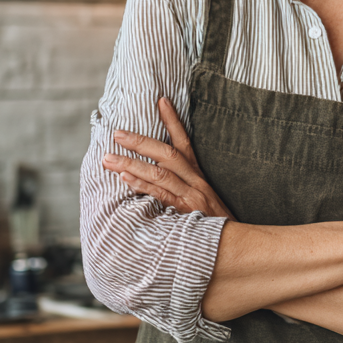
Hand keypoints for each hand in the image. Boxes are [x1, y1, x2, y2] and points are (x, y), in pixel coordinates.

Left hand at [102, 97, 235, 218]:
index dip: (172, 121)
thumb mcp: (202, 198)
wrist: (233, 242)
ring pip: (160, 173)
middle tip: (118, 133)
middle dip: (141, 142)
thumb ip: (181, 186)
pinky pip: (161, 195)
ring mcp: (191, 196)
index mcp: (197, 175)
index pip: (184, 142)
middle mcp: (195, 181)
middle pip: (167, 154)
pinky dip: (142, 185)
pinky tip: (125, 178)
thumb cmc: (212, 220)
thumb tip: (154, 174)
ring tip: (109, 158)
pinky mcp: (186, 212)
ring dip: (132, 163)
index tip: (161, 100)